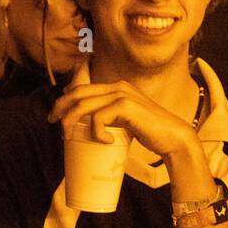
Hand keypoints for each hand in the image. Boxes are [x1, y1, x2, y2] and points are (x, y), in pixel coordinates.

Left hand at [48, 80, 198, 161]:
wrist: (173, 138)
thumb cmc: (150, 132)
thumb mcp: (125, 119)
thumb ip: (110, 115)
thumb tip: (88, 125)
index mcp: (117, 87)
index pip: (82, 87)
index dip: (64, 99)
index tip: (55, 115)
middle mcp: (118, 86)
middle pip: (77, 93)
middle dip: (60, 108)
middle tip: (54, 124)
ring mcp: (122, 94)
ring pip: (83, 105)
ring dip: (69, 121)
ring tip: (69, 137)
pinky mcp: (126, 106)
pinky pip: (98, 118)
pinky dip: (96, 132)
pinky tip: (106, 141)